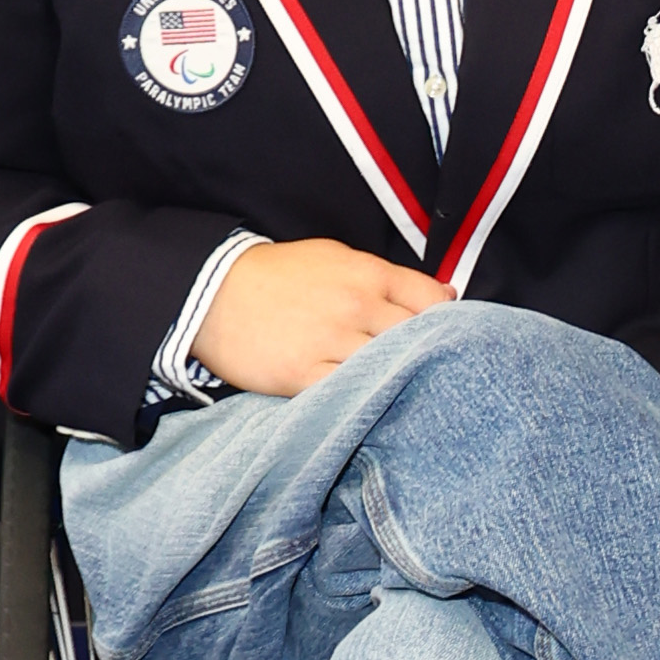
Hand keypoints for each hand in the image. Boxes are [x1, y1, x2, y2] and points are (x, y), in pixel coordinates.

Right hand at [196, 238, 450, 394]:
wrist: (212, 293)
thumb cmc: (279, 276)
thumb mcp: (337, 258)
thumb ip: (391, 279)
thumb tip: (446, 296)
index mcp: (369, 274)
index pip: (434, 303)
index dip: (447, 324)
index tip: (445, 338)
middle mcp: (356, 305)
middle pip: (419, 339)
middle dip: (427, 355)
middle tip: (426, 372)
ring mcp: (330, 341)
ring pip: (388, 368)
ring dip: (396, 381)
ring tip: (396, 390)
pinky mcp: (303, 375)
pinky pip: (348, 393)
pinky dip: (360, 399)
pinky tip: (363, 402)